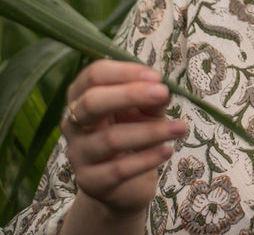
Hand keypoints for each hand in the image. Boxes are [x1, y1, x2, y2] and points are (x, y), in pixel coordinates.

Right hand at [61, 60, 186, 217]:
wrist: (126, 181)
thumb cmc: (134, 131)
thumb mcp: (146, 109)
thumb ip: (152, 98)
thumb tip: (161, 90)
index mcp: (83, 95)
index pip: (94, 75)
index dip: (124, 72)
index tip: (156, 77)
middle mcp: (73, 123)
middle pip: (91, 103)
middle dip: (130, 95)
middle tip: (163, 93)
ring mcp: (78, 154)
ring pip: (110, 139)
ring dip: (151, 131)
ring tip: (180, 127)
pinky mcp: (90, 181)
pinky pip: (118, 169)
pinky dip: (147, 159)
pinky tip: (167, 151)